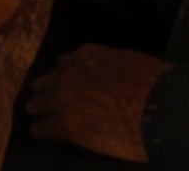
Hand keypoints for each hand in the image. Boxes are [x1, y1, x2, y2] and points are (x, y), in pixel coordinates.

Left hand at [25, 45, 163, 161]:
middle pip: (50, 80)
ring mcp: (65, 99)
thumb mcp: (132, 63)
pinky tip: (38, 132)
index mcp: (87, 56)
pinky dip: (41, 130)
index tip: (65, 75)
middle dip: (46, 87)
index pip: (67, 62)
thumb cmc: (154, 85)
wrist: (153, 109)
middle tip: (41, 92)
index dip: (66, 71)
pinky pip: (46, 127)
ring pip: (42, 102)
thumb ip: (116, 66)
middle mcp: (70, 74)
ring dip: (39, 107)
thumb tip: (120, 75)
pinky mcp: (67, 125)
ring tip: (34, 111)